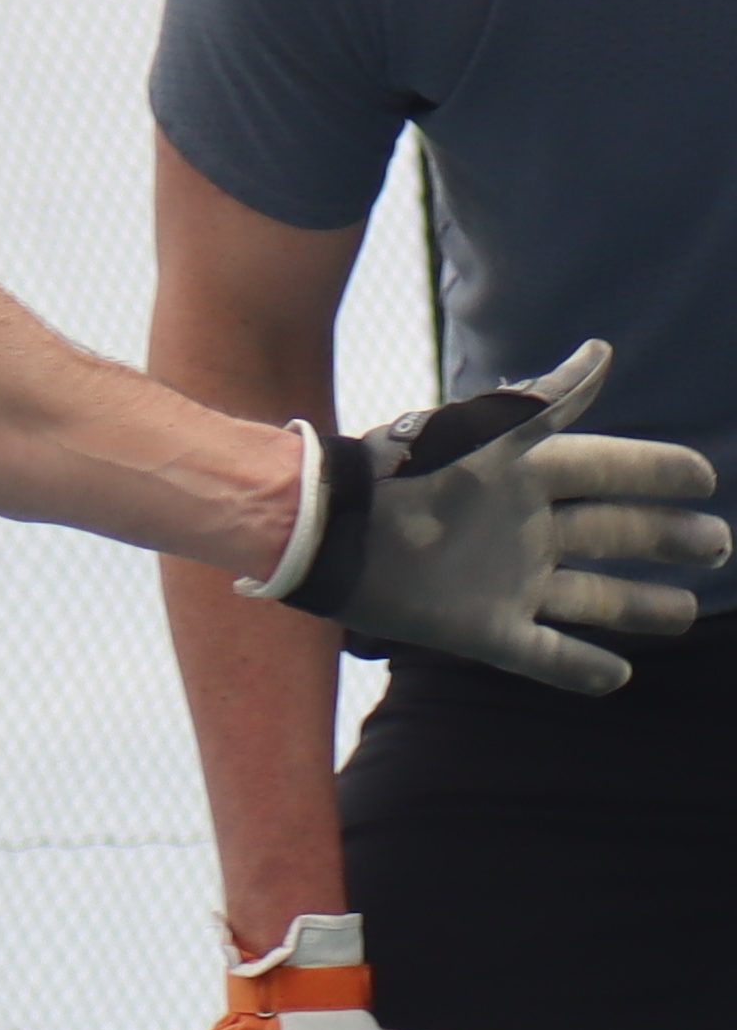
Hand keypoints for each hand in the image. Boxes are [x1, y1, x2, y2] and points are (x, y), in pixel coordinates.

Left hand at [262, 341, 726, 690]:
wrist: (332, 531)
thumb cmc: (404, 471)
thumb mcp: (479, 433)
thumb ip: (544, 402)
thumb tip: (602, 354)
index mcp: (528, 475)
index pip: (611, 470)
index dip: (657, 472)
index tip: (705, 477)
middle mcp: (525, 529)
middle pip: (613, 535)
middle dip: (665, 540)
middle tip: (717, 545)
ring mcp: (507, 581)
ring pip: (589, 596)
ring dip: (636, 605)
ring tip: (683, 611)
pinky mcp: (481, 628)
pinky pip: (541, 653)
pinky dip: (577, 666)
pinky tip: (616, 676)